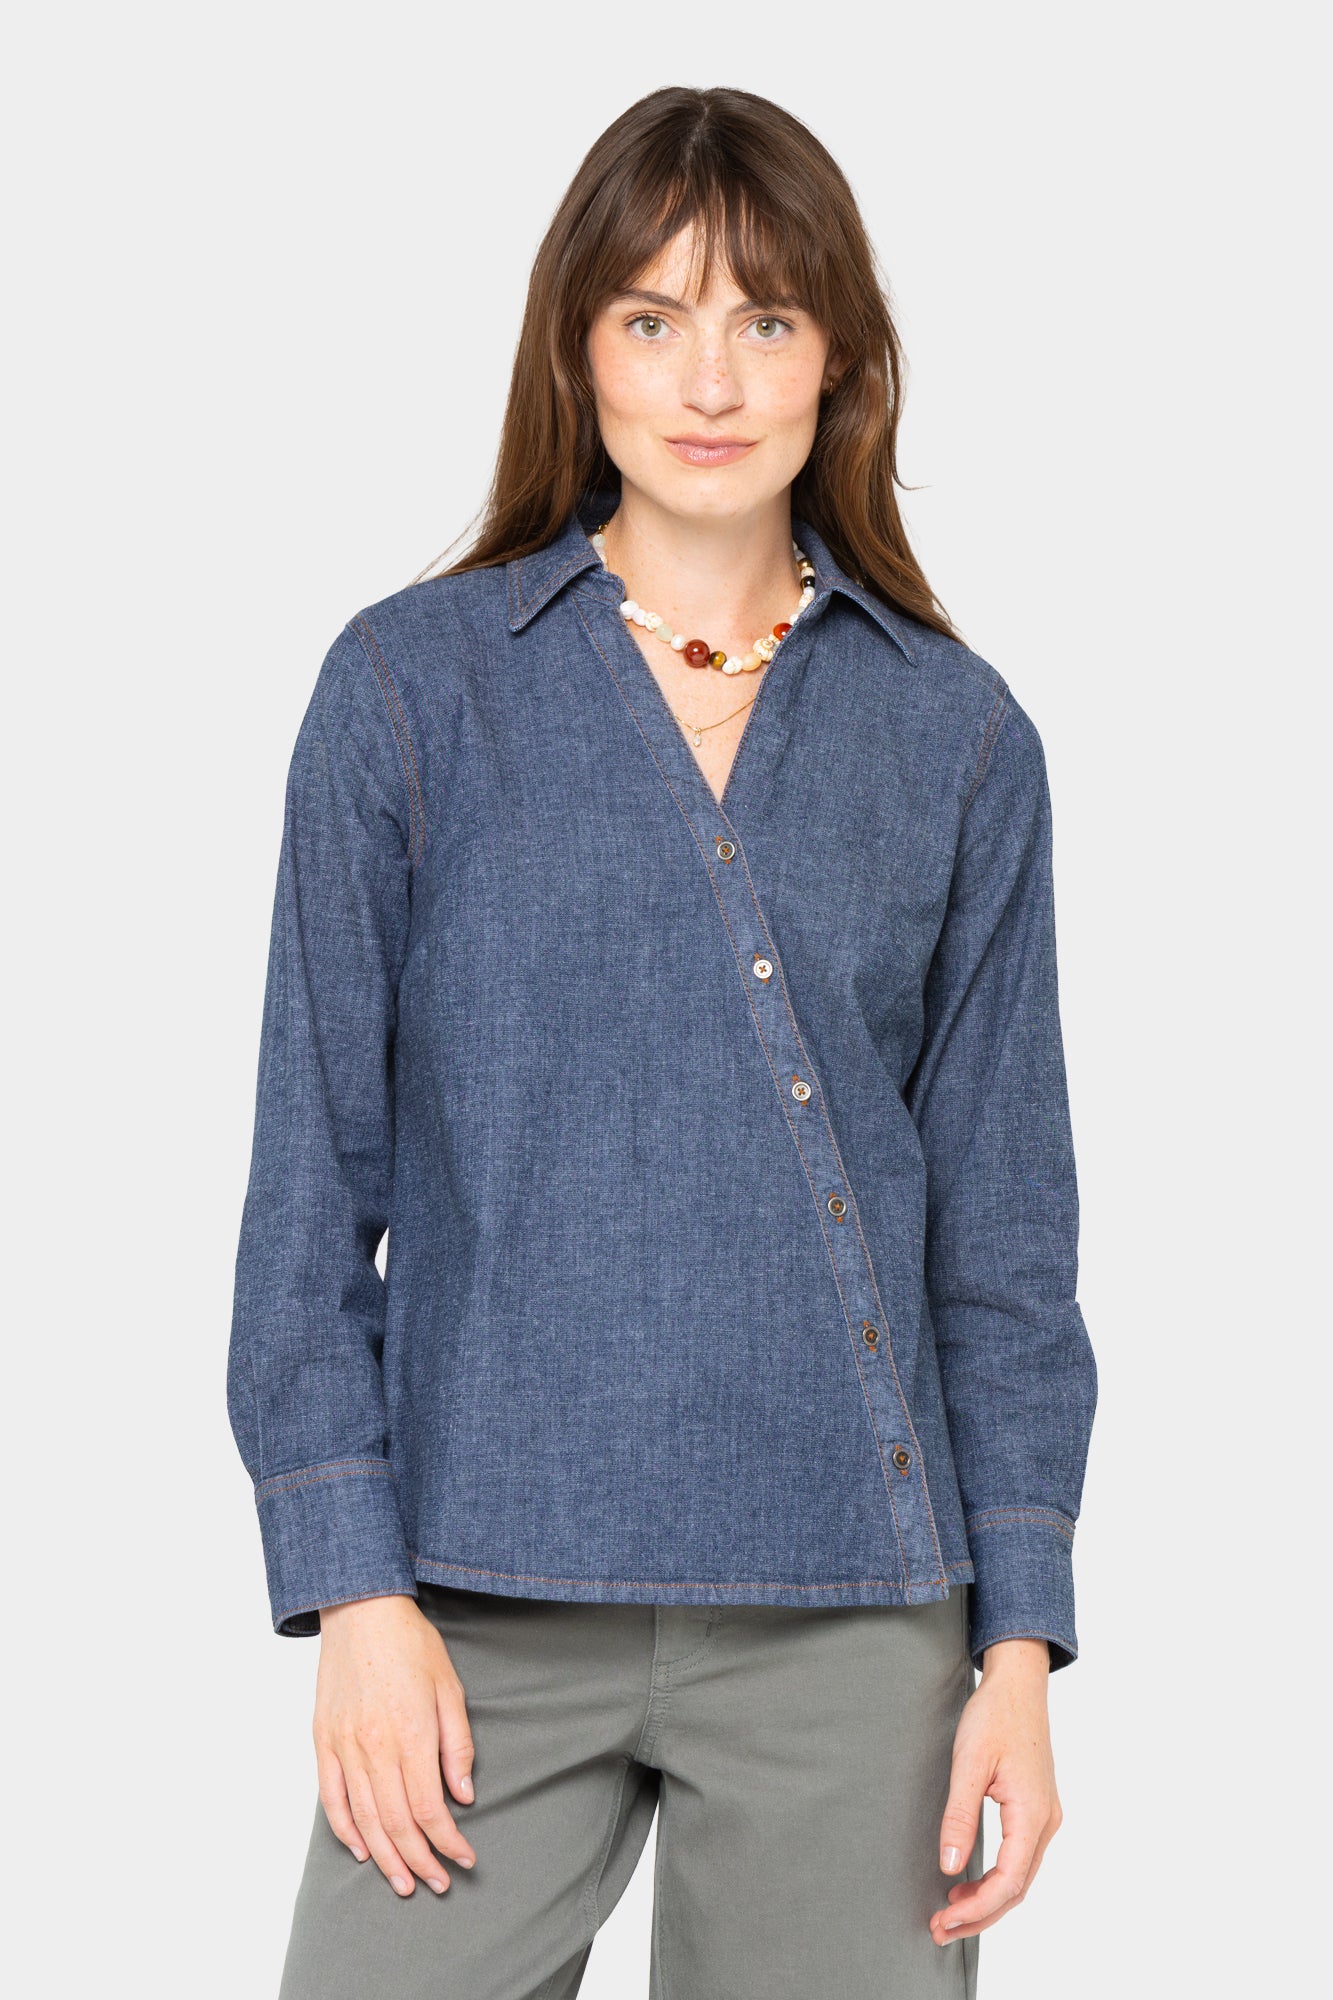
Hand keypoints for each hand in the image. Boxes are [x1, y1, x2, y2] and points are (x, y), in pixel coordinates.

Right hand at [313, 1592, 477, 1896]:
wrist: (362, 1610)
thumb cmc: (412, 1645)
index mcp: (411, 1734)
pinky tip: (361, 1851)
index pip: (429, 1809)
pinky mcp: (323, 1741)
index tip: (463, 1859)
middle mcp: (374, 1747)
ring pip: (363, 1819)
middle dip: (420, 1860)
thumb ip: (457, 1745)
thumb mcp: (450, 1688)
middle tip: (437, 1884)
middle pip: (397, 1823)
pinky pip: (331, 1798)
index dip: (447, 1842)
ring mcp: (344, 1746)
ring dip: (385, 1858)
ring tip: (402, 1882)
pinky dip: (345, 1830)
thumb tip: (463, 1796)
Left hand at [930, 1637, 1061, 1945]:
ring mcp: (1044, 1816)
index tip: (944, 1920)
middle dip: (979, 1915)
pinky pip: (1020, 1859)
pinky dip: (997, 1880)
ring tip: (949, 1914)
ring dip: (987, 1900)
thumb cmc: (995, 1716)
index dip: (977, 1909)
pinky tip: (970, 1883)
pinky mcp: (1036, 1809)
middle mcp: (1045, 1822)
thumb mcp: (970, 1763)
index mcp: (1032, 1814)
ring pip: (1020, 1877)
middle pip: (1017, 1889)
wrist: (1018, 1684)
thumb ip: (960, 1816)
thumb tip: (951, 1867)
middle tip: (939, 1930)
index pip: (1009, 1883)